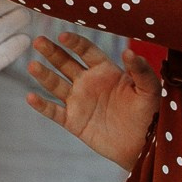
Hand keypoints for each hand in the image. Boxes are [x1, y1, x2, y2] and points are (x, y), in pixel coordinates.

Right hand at [25, 32, 161, 170]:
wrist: (144, 146)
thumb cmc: (150, 114)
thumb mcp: (149, 90)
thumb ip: (140, 70)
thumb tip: (129, 51)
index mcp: (106, 72)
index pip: (86, 51)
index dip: (75, 43)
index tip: (63, 35)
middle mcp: (89, 83)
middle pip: (65, 63)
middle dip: (52, 52)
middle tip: (39, 41)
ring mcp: (79, 102)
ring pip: (56, 84)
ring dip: (43, 75)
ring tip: (32, 65)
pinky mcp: (74, 121)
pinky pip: (54, 112)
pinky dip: (42, 106)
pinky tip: (31, 97)